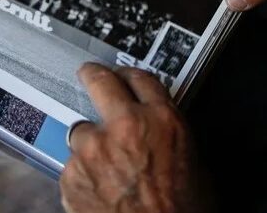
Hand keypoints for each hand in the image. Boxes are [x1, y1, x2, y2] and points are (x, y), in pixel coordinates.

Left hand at [60, 63, 209, 212]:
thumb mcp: (195, 166)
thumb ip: (169, 136)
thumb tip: (157, 128)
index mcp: (162, 120)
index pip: (140, 77)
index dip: (129, 75)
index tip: (122, 76)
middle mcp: (125, 126)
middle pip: (100, 81)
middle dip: (93, 76)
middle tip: (90, 76)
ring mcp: (94, 148)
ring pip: (81, 130)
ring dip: (89, 143)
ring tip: (103, 167)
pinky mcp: (72, 173)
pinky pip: (71, 165)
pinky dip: (80, 175)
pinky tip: (97, 191)